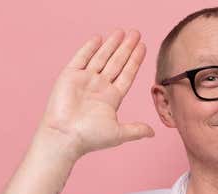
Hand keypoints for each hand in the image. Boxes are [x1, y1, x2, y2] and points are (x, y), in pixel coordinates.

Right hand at [35, 29, 154, 162]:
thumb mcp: (118, 134)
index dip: (135, 60)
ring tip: (122, 32)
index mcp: (111, 98)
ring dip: (111, 45)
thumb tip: (152, 132)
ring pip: (101, 58)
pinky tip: (99, 38)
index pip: (127, 74)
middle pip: (116, 62)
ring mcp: (84, 80)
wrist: (64, 136)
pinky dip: (89, 48)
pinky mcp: (69, 76)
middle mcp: (99, 87)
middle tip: (136, 33)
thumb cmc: (89, 138)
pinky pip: (81, 58)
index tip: (143, 46)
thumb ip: (136, 130)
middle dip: (126, 48)